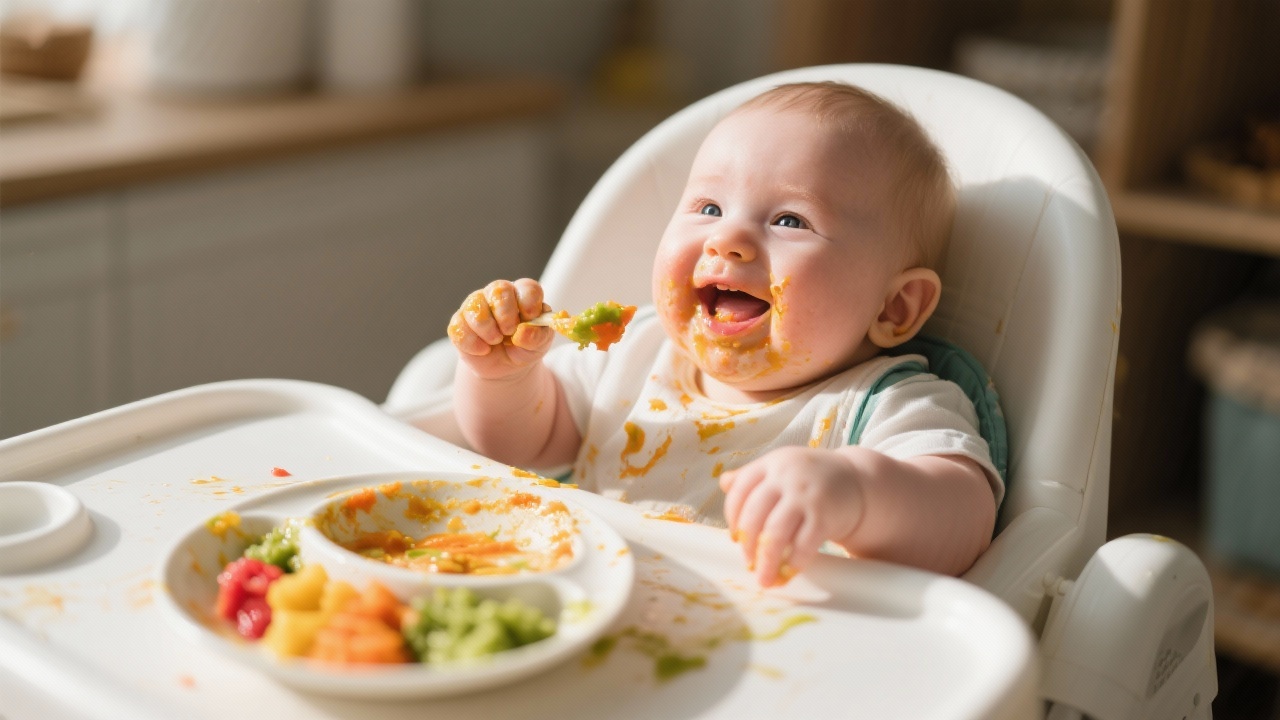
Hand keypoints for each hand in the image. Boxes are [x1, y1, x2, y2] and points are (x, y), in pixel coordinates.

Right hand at [448, 278, 554, 379]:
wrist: (505, 367)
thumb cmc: (525, 348)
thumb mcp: (539, 345)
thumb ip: (537, 336)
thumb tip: (523, 332)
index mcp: (522, 295)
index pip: (527, 287)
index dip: (529, 302)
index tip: (529, 318)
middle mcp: (498, 294)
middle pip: (499, 290)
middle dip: (506, 315)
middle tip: (509, 332)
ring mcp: (476, 306)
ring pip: (475, 307)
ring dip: (488, 330)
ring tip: (495, 342)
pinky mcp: (459, 322)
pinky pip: (459, 328)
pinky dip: (472, 343)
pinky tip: (483, 350)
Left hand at [719, 447, 866, 586]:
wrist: (857, 480)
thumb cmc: (811, 479)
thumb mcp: (782, 468)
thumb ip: (754, 476)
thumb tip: (724, 483)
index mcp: (771, 463)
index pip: (740, 490)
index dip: (733, 517)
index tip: (735, 537)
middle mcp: (786, 476)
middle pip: (754, 515)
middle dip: (747, 545)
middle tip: (748, 563)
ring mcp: (805, 495)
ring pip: (775, 533)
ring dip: (766, 561)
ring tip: (764, 579)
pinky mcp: (824, 515)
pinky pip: (803, 544)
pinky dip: (793, 563)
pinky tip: (788, 573)